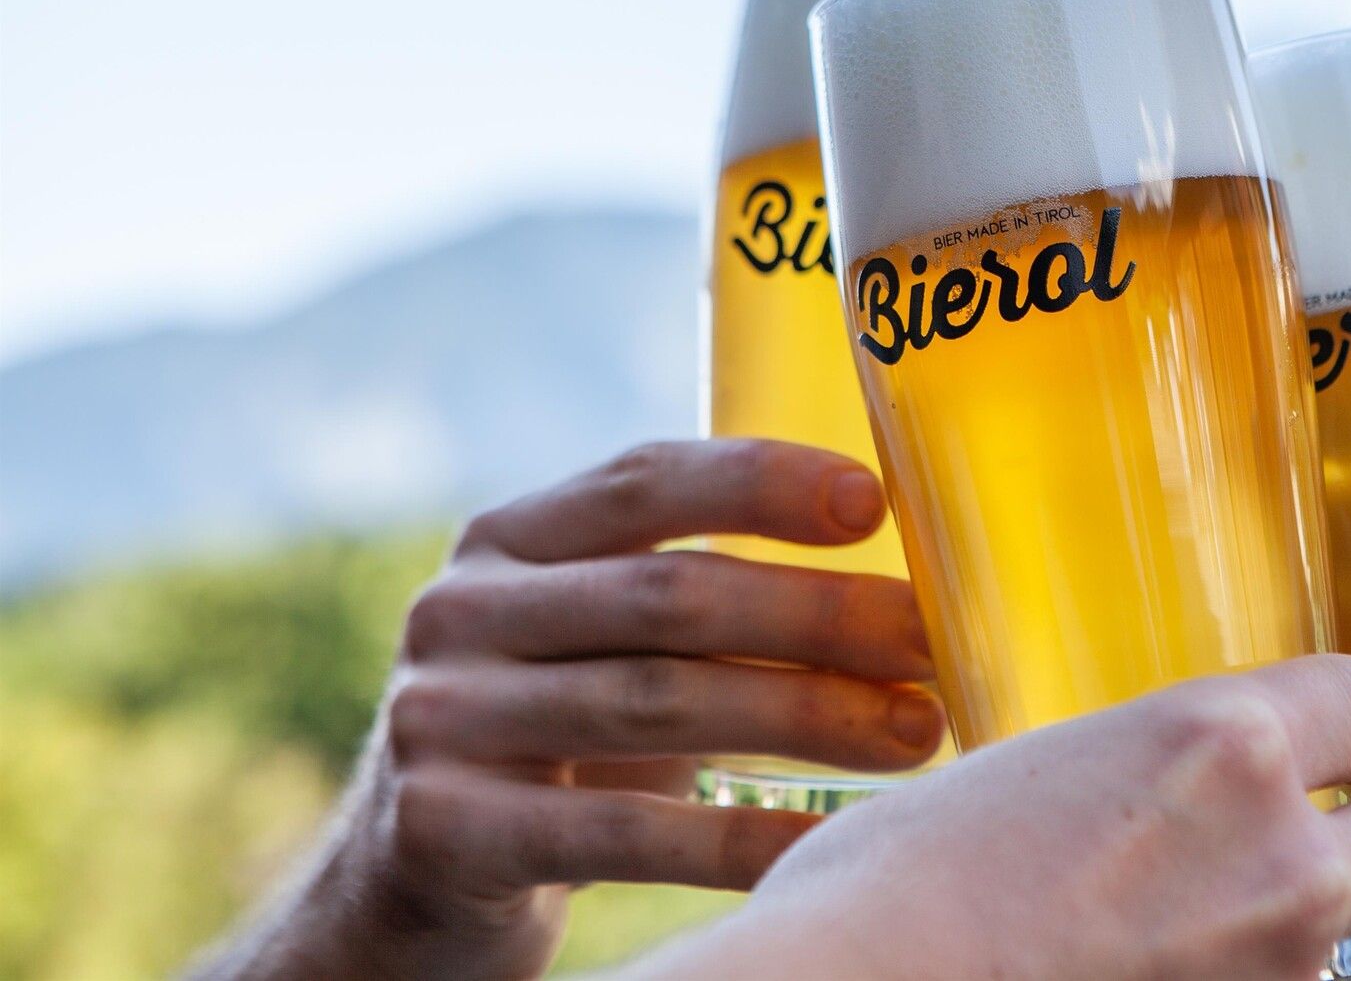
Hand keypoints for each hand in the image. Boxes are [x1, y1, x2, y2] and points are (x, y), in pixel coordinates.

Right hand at [190, 440, 944, 980]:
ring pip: (658, 705)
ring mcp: (440, 718)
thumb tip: (900, 583)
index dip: (760, 482)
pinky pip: (625, 834)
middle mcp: (461, 610)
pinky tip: (828, 843)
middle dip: (818, 616)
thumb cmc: (557, 740)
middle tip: (929, 644)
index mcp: (508, 538)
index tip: (870, 502)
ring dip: (808, 718)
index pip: (644, 480)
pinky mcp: (442, 831)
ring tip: (916, 734)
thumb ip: (696, 589)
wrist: (409, 882)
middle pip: (670, 596)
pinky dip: (740, 839)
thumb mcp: (596, 641)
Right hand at [640, 655, 1350, 980]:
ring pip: (1341, 955)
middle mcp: (1281, 857)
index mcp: (1221, 742)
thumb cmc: (892, 888)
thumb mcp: (1033, 778)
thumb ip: (1139, 779)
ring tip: (1160, 951)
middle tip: (1295, 864)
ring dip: (1282, 949)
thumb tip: (1160, 804)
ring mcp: (1278, 976)